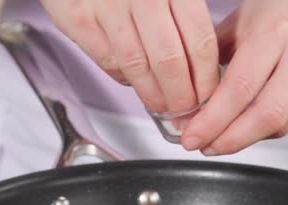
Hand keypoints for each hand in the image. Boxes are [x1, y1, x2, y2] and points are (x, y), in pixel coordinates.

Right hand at [41, 0, 220, 113]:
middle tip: (186, 110)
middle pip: (170, 61)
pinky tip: (135, 81)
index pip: (199, 42)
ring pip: (137, 67)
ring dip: (154, 95)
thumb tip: (205, 64)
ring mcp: (107, 7)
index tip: (209, 96)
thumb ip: (186, 12)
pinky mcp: (78, 18)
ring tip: (163, 105)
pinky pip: (108, 61)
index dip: (206, 78)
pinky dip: (125, 78)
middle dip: (181, 96)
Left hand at [181, 0, 287, 154]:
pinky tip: (246, 129)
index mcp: (276, 33)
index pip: (240, 87)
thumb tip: (185, 104)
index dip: (212, 120)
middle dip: (229, 140)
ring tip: (218, 141)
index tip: (190, 136)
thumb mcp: (241, 22)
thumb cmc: (282, 13)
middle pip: (265, 115)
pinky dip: (264, 132)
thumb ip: (211, 59)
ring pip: (281, 125)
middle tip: (203, 146)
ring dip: (244, 139)